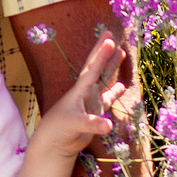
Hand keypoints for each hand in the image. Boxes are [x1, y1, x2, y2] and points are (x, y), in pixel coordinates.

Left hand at [28, 37, 131, 161]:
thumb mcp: (74, 124)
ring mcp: (90, 102)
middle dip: (105, 52)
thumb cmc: (59, 130)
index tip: (109, 38)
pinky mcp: (94, 113)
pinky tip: (122, 86)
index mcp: (79, 90)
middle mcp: (85, 92)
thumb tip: (109, 125)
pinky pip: (108, 99)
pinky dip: (115, 92)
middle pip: (97, 68)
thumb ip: (92, 124)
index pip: (92, 68)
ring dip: (112, 67)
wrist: (53, 143)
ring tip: (121, 52)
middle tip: (111, 33)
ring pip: (104, 80)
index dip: (101, 54)